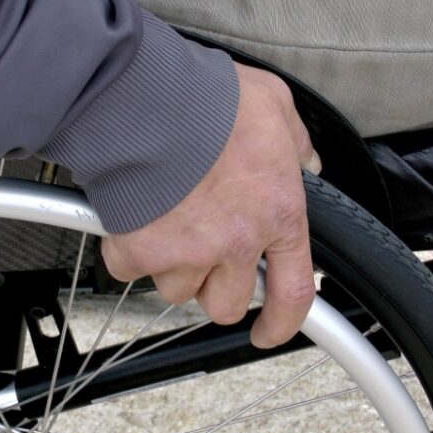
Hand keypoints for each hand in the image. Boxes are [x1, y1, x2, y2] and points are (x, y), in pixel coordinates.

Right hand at [101, 62, 319, 347]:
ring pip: (177, 290)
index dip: (281, 323)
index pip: (293, 291)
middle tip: (201, 253)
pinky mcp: (141, 252)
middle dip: (213, 286)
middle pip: (226, 304)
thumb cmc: (210, 100)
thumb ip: (295, 141)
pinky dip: (128, 249)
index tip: (267, 332)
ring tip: (164, 220)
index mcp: (277, 214)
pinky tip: (132, 216)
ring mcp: (188, 253)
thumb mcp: (275, 107)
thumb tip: (305, 160)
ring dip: (171, 266)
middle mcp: (236, 244)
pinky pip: (131, 270)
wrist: (147, 100)